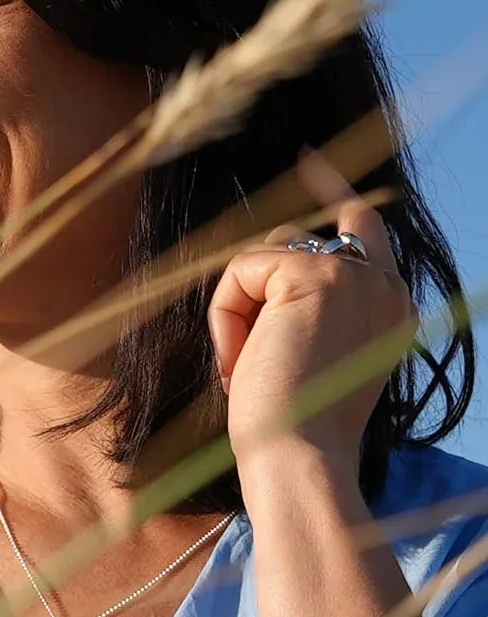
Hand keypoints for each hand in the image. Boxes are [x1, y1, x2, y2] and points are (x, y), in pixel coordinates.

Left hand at [208, 149, 416, 477]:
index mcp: (389, 309)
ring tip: (247, 370)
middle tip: (243, 360)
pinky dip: (226, 316)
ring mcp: (355, 276)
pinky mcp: (316, 274)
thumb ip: (302, 309)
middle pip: (291, 241)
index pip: (364, 227)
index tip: (306, 158)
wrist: (300, 458)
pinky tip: (242, 360)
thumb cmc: (292, 429)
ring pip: (260, 260)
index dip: (332, 190)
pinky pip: (241, 270)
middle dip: (248, 292)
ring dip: (236, 314)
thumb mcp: (305, 360)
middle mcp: (385, 285)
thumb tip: (262, 267)